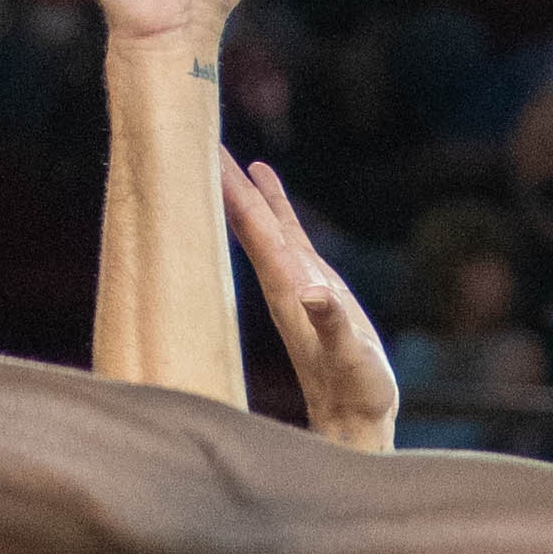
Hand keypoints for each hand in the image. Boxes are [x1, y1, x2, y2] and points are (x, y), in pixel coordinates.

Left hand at [224, 153, 396, 448]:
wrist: (355, 417)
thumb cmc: (356, 390)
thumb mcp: (350, 356)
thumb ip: (333, 324)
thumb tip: (315, 293)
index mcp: (287, 287)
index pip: (253, 228)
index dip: (232, 190)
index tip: (205, 153)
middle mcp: (283, 280)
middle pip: (248, 220)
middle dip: (224, 180)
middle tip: (196, 135)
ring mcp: (295, 281)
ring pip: (262, 224)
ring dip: (243, 190)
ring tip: (223, 152)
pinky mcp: (312, 286)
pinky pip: (287, 235)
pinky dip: (275, 206)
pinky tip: (266, 186)